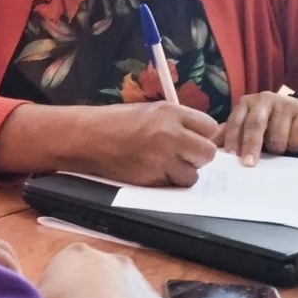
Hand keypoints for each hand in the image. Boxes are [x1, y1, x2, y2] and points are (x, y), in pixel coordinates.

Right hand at [69, 102, 219, 186]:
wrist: (87, 138)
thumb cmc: (117, 122)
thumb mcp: (151, 111)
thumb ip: (179, 122)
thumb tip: (204, 137)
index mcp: (171, 112)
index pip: (210, 127)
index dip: (203, 136)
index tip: (192, 140)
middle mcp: (170, 134)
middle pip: (208, 153)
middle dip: (198, 157)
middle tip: (182, 157)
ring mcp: (161, 158)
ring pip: (193, 175)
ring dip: (182, 174)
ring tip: (165, 166)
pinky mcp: (151, 178)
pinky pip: (172, 186)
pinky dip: (166, 183)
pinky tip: (152, 172)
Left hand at [218, 91, 297, 163]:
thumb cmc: (271, 123)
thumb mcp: (249, 124)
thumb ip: (231, 133)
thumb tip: (210, 145)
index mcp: (247, 103)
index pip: (236, 122)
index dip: (232, 139)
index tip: (230, 156)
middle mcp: (265, 99)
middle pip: (255, 125)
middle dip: (251, 146)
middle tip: (248, 164)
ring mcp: (287, 104)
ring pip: (278, 136)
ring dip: (278, 149)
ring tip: (280, 147)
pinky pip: (297, 139)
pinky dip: (295, 147)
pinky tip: (295, 142)